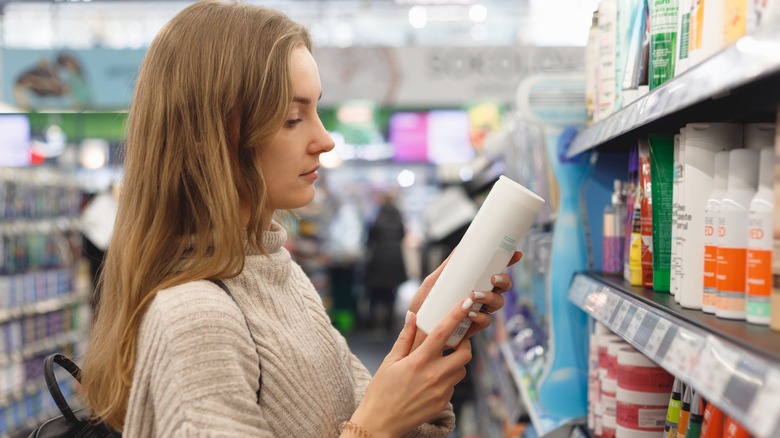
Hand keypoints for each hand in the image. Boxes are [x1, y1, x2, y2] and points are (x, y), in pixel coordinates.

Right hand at [349, 302, 473, 436]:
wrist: (380, 424)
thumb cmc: (381, 391)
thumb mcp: (389, 362)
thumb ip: (405, 338)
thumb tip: (413, 316)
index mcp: (418, 362)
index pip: (443, 333)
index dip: (456, 315)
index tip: (466, 302)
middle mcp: (433, 376)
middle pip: (465, 354)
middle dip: (465, 343)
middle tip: (455, 340)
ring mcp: (441, 392)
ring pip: (461, 370)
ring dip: (456, 362)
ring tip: (440, 361)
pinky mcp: (443, 403)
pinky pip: (453, 385)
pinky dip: (447, 378)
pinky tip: (431, 380)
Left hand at [407, 250, 522, 348]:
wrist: (413, 330)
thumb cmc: (423, 305)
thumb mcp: (433, 283)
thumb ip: (446, 268)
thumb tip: (459, 248)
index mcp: (473, 282)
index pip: (494, 270)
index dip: (508, 262)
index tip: (516, 254)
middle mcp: (479, 296)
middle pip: (503, 287)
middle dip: (504, 281)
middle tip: (492, 279)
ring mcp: (478, 312)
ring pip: (498, 303)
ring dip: (491, 298)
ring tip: (475, 296)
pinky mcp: (473, 328)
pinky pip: (485, 321)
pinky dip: (481, 317)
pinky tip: (471, 313)